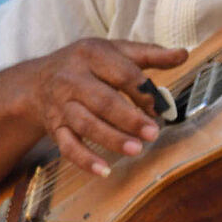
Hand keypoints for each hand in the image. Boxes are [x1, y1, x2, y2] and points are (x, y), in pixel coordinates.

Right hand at [27, 38, 187, 177]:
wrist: (37, 81)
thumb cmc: (88, 64)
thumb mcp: (116, 51)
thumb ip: (151, 54)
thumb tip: (183, 54)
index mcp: (91, 54)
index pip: (121, 73)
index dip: (143, 91)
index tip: (160, 107)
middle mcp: (71, 79)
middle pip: (102, 101)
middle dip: (129, 118)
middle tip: (153, 133)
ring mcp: (61, 105)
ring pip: (85, 124)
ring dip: (111, 139)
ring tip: (136, 150)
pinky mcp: (54, 127)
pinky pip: (67, 146)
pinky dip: (84, 159)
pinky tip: (104, 170)